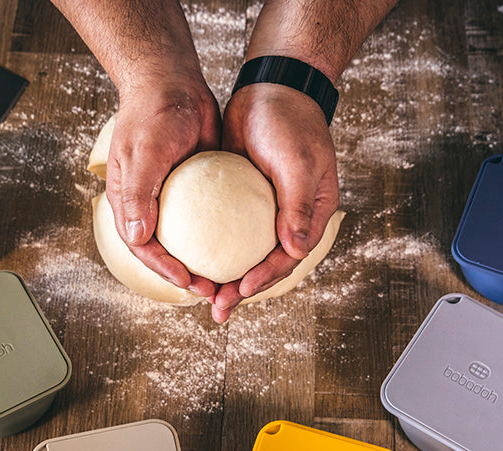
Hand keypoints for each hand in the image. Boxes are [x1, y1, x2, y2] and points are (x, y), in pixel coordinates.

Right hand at [105, 77, 220, 298]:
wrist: (174, 82)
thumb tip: (139, 237)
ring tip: (228, 280)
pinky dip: (223, 237)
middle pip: (166, 252)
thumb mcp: (145, 153)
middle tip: (213, 291)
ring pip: (190, 241)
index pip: (143, 247)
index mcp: (131, 203)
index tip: (188, 281)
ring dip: (207, 263)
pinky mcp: (199, 190)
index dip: (163, 269)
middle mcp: (152, 206)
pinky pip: (211, 219)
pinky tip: (245, 248)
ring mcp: (176, 200)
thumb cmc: (152, 114)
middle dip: (187, 277)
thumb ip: (140, 194)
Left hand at [212, 82, 339, 322]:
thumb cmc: (291, 124)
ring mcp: (264, 213)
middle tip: (217, 309)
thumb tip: (294, 249)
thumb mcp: (298, 164)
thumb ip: (297, 206)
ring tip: (202, 296)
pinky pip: (227, 232)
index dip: (265, 278)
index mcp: (310, 216)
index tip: (240, 289)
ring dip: (225, 277)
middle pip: (266, 265)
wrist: (270, 90)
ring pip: (244, 254)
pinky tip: (192, 261)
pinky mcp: (241, 202)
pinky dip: (213, 249)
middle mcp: (289, 220)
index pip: (288, 257)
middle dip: (241, 290)